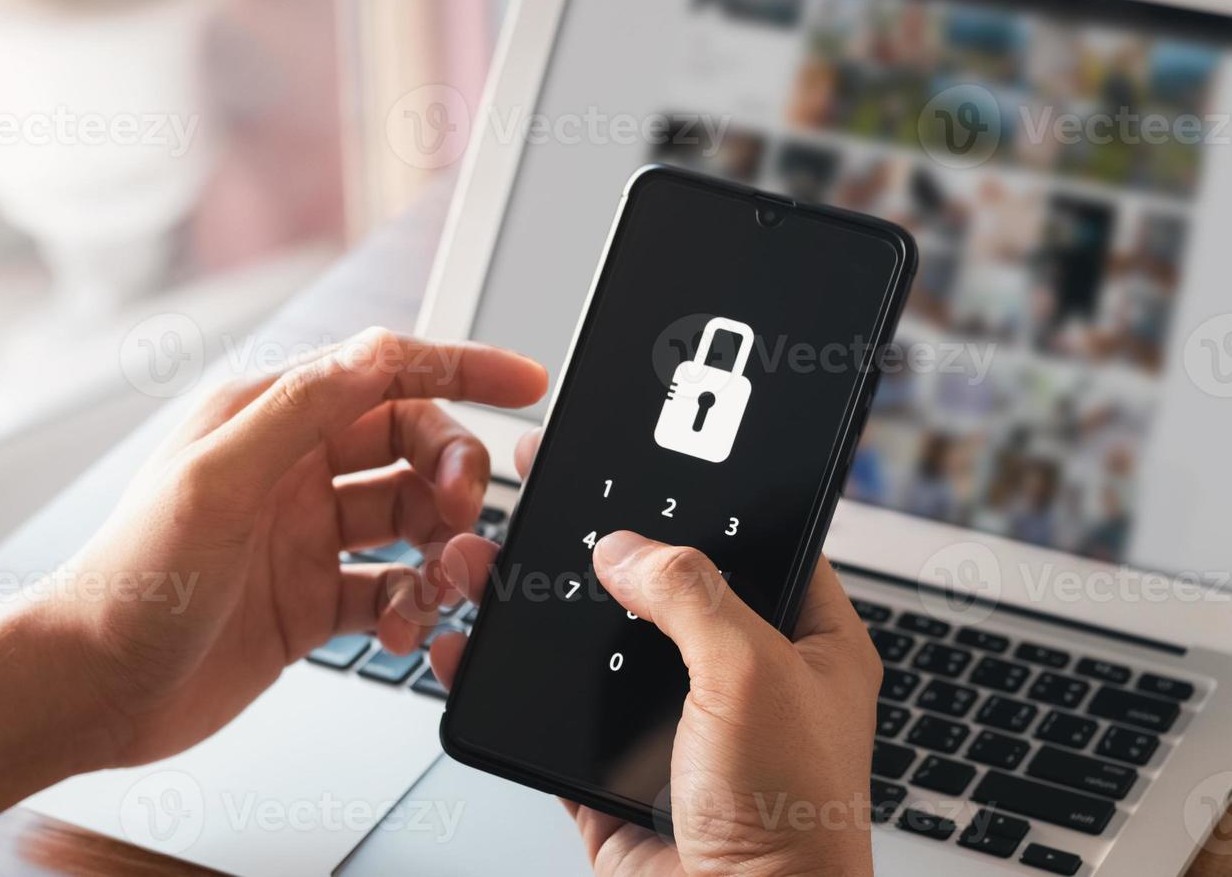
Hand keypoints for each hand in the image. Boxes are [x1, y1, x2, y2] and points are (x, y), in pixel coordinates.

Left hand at [45, 328, 546, 766]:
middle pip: (411, 445)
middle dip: (452, 472)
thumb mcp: (216, 481)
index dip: (462, 368)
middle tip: (463, 511)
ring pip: (412, 519)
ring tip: (439, 581)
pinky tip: (402, 629)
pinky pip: (393, 588)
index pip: (384, 371)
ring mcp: (306, 538)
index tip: (527, 382)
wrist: (91, 691)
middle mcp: (293, 471)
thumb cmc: (131, 582)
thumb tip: (378, 350)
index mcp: (269, 420)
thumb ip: (300, 411)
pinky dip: (413, 606)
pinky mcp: (313, 600)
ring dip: (440, 547)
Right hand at [430, 429, 880, 876]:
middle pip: (659, 585)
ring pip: (598, 643)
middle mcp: (741, 676)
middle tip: (546, 490)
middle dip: (597, 543)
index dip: (704, 496)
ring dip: (543, 605)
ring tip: (493, 558)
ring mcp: (674, 720)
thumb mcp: (752, 677)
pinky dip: (508, 676)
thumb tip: (629, 548)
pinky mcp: (614, 766)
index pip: (756, 541)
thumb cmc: (795, 827)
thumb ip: (689, 594)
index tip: (647, 454)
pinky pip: (553, 707)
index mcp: (804, 642)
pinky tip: (477, 644)